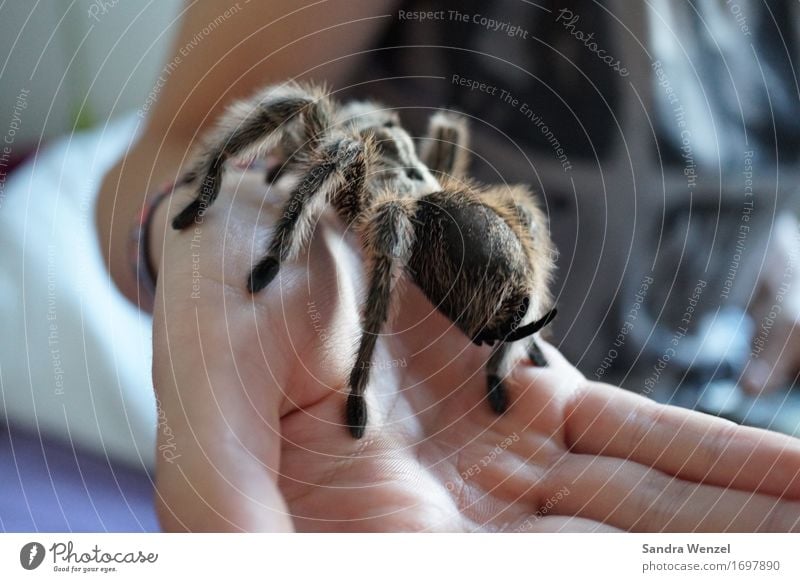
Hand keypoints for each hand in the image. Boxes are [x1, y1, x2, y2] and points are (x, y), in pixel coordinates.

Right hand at [151, 171, 799, 531]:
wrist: (257, 234)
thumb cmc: (214, 325)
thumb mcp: (209, 426)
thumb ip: (234, 506)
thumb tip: (252, 569)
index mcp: (381, 540)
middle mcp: (458, 513)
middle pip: (608, 564)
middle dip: (711, 563)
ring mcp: (503, 451)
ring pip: (641, 508)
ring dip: (738, 524)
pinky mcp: (528, 387)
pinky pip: (635, 434)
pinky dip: (712, 456)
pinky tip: (790, 472)